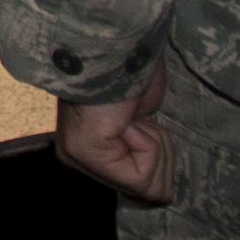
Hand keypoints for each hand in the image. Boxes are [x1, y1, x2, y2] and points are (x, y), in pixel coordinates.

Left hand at [53, 57, 175, 203]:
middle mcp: (75, 158)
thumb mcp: (144, 121)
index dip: (158, 153)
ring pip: (150, 187)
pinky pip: (142, 177)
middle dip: (158, 152)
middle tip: (136, 119)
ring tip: (131, 116)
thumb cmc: (134, 72)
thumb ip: (144, 152)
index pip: (143, 187)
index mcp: (86, 150)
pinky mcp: (89, 154)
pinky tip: (128, 119)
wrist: (119, 43)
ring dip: (155, 146)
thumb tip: (164, 196)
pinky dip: (149, 144)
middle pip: (150, 192)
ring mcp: (79, 158)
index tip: (139, 121)